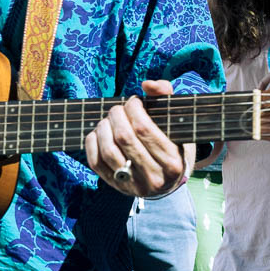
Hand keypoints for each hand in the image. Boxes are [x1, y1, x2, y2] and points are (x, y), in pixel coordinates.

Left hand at [85, 79, 186, 197]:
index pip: (144, 129)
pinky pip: (96, 162)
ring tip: (108, 120)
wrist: (168, 181)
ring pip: (108, 151)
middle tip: (118, 109)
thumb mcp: (177, 122)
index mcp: (173, 161)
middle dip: (116, 115)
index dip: (133, 109)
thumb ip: (166, 96)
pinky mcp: (117, 186)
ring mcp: (134, 184)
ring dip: (103, 128)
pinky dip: (92, 142)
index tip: (134, 101)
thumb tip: (147, 84)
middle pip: (124, 138)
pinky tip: (99, 133)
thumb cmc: (172, 144)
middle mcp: (154, 177)